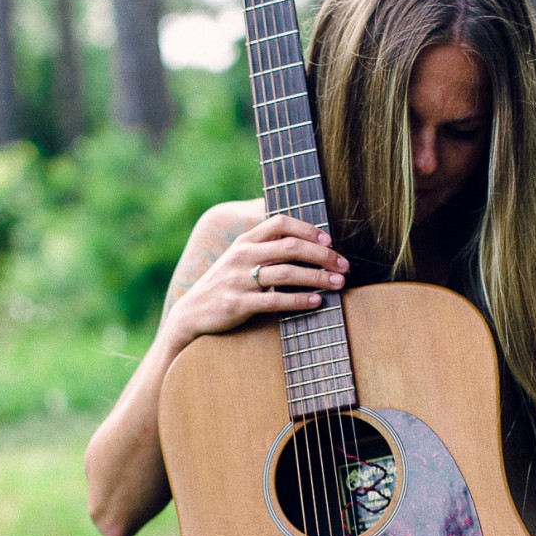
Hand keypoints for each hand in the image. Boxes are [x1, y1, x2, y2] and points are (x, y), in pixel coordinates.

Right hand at [164, 214, 347, 348]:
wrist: (191, 313)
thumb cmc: (224, 284)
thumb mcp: (238, 257)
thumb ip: (264, 245)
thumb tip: (302, 238)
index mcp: (244, 240)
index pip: (280, 223)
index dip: (308, 228)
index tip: (330, 240)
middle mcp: (242, 255)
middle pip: (290, 247)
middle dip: (323, 254)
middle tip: (344, 265)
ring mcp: (239, 279)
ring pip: (287, 273)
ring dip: (317, 277)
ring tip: (338, 283)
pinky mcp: (238, 303)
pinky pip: (275, 300)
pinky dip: (299, 300)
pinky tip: (317, 301)